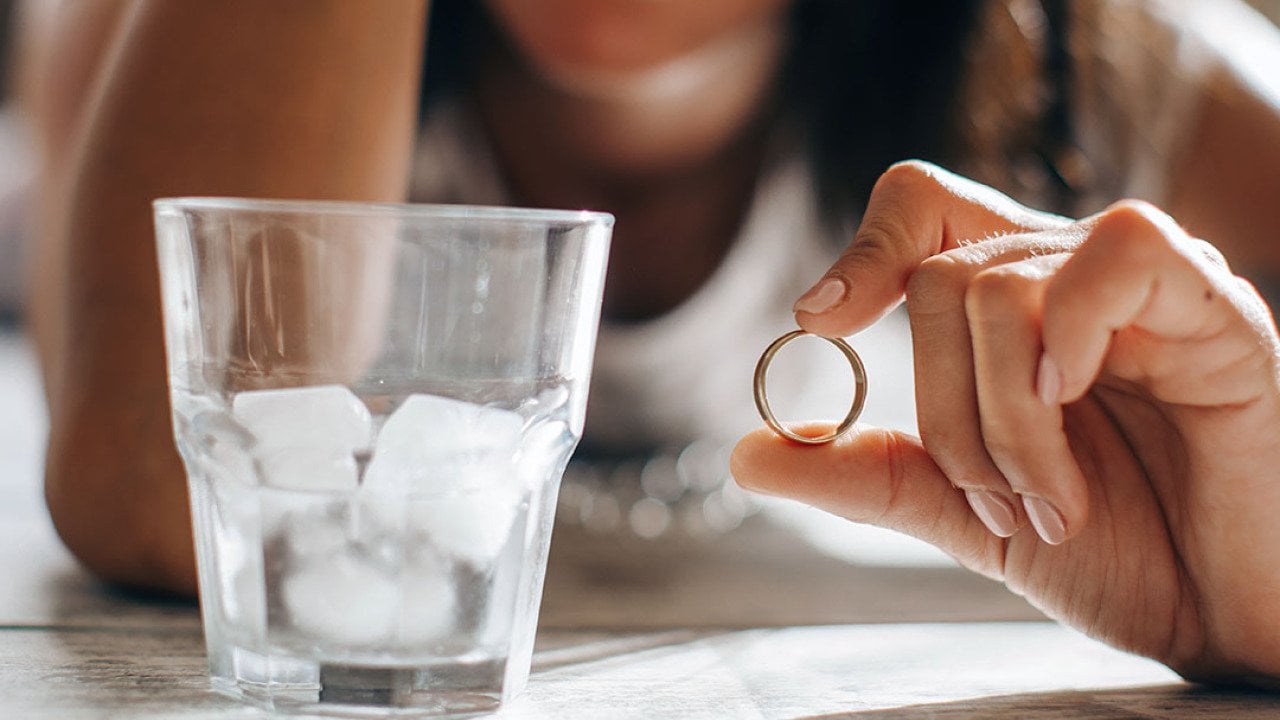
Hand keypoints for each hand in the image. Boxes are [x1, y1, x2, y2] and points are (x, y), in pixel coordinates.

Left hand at [731, 161, 1279, 682]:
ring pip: (1002, 286)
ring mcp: (1143, 289)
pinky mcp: (1218, 308)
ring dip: (1006, 421)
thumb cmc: (1117, 553)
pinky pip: (1120, 254)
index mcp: (1011, 310)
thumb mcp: (965, 512)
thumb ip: (867, 475)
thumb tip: (748, 454)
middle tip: (1001, 503)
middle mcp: (1070, 280)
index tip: (822, 323)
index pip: (920, 207)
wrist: (1226, 616)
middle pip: (937, 276)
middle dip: (945, 415)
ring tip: (1052, 502)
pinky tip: (1078, 401)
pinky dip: (1069, 336)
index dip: (861, 250)